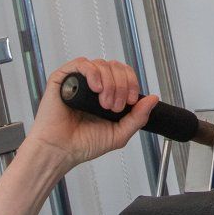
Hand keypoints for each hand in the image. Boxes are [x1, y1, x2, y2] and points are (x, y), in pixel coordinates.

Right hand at [28, 59, 156, 172]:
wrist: (60, 151)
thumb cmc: (83, 143)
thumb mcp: (119, 133)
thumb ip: (138, 117)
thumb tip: (153, 98)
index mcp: (106, 93)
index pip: (124, 74)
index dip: (131, 83)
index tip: (131, 101)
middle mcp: (93, 85)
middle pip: (115, 67)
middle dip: (121, 85)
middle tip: (114, 107)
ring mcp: (78, 81)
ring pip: (101, 64)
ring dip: (109, 83)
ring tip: (103, 103)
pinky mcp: (63, 79)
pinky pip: (82, 63)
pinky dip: (93, 73)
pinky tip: (95, 89)